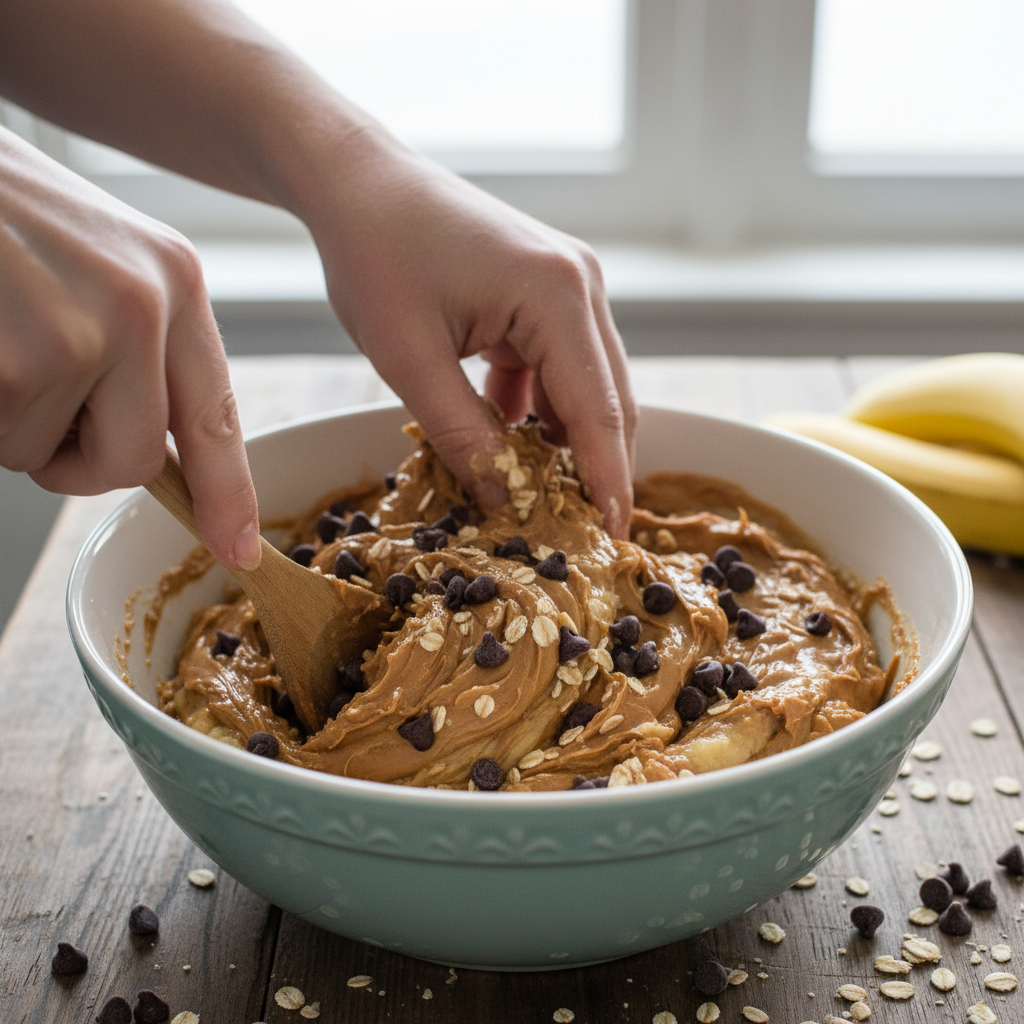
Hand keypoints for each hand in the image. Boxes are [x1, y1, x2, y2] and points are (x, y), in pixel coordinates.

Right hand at [0, 126, 259, 569]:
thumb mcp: (99, 261)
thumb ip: (138, 348)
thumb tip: (149, 451)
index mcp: (176, 283)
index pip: (216, 415)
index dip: (227, 494)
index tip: (239, 549)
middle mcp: (145, 307)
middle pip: (135, 462)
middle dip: (75, 456)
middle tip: (31, 392)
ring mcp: (82, 333)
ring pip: (50, 457)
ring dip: (12, 424)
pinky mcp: (20, 363)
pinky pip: (3, 440)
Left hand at [300, 133, 636, 537]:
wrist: (357, 179)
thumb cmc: (374, 253)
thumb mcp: (408, 357)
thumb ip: (461, 435)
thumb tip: (503, 501)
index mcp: (557, 294)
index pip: (599, 409)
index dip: (607, 481)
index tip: (611, 540)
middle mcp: (581, 284)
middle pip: (609, 400)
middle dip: (597, 468)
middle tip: (582, 535)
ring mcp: (569, 283)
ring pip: (587, 386)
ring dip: (566, 441)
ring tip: (542, 498)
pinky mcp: (546, 291)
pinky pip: (559, 366)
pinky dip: (540, 409)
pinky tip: (509, 439)